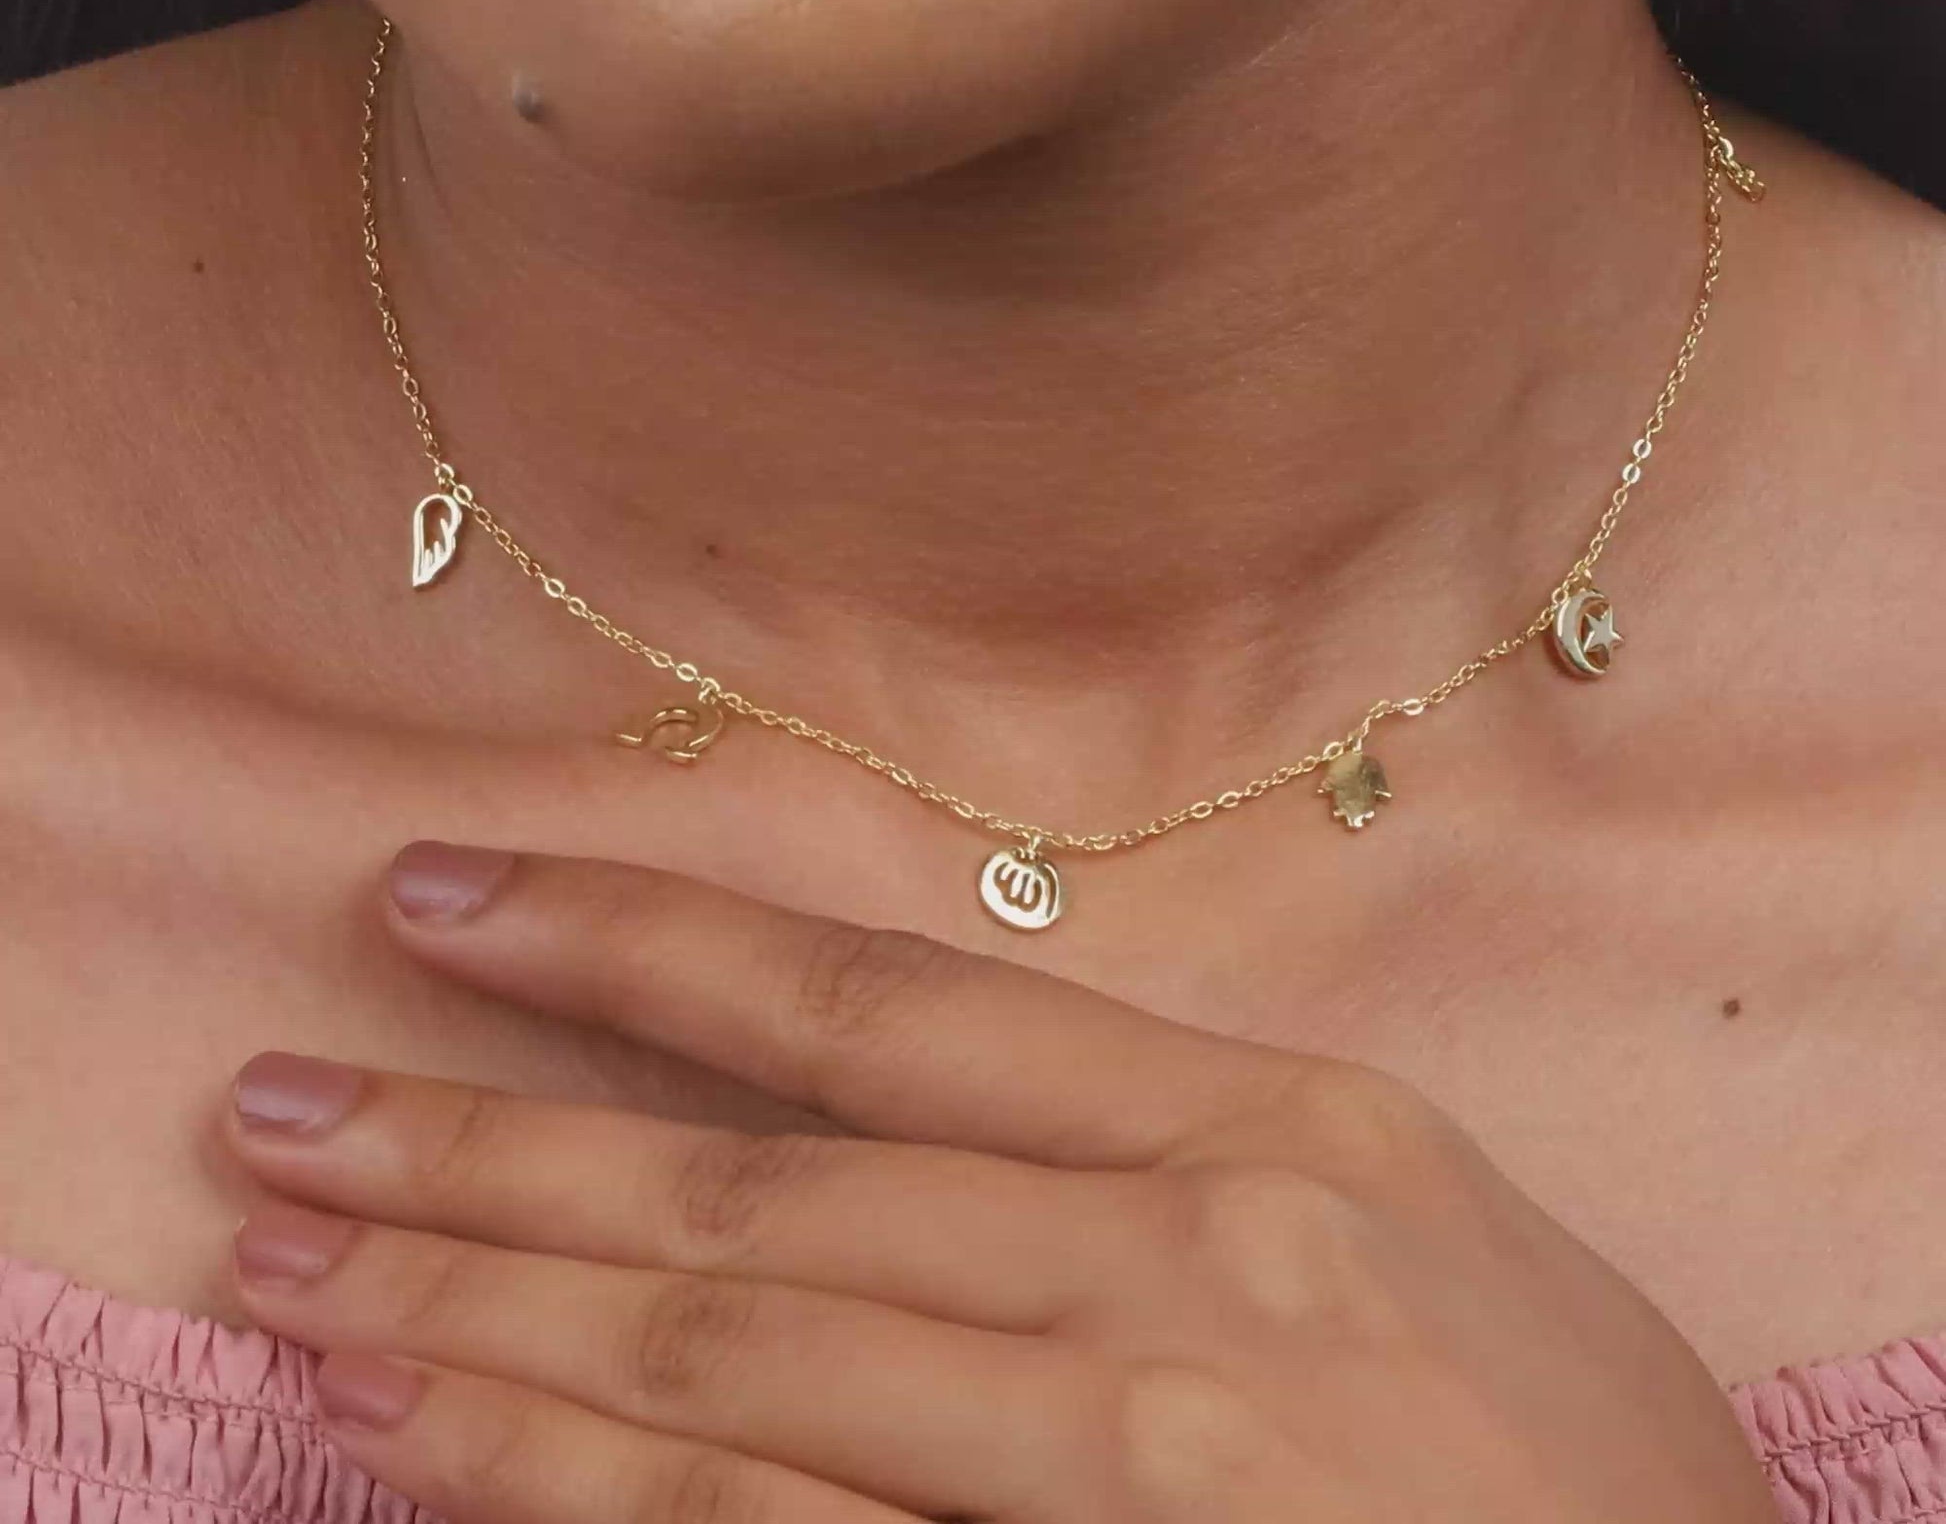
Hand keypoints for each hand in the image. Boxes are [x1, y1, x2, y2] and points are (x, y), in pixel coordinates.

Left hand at [224, 842, 1776, 1523]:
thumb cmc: (1578, 1462)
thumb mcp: (1410, 1231)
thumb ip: (1157, 1168)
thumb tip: (878, 1136)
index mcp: (1270, 1127)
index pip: (873, 1001)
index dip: (635, 938)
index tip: (443, 895)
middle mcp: (1185, 1262)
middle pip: (752, 1188)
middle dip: (483, 1145)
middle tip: (275, 1110)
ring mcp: (1136, 1452)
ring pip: (725, 1363)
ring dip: (480, 1318)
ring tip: (295, 1270)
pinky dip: (578, 1494)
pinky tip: (432, 1450)